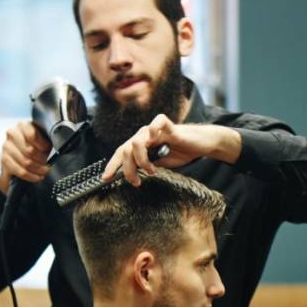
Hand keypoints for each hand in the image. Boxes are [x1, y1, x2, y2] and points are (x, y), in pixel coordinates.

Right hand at [0, 121, 51, 194]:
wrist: (20, 160)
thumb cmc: (36, 148)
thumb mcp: (44, 141)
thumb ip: (47, 140)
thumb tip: (54, 146)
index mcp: (23, 126)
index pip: (32, 135)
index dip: (42, 145)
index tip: (47, 151)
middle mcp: (12, 134)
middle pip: (30, 150)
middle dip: (42, 160)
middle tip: (48, 165)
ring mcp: (6, 147)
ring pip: (26, 162)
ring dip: (38, 169)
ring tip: (44, 172)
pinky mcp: (4, 160)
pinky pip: (21, 171)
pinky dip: (31, 176)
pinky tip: (37, 177)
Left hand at [101, 115, 241, 185]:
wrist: (201, 144)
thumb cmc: (181, 151)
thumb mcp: (160, 164)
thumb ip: (146, 166)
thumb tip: (131, 176)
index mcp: (141, 144)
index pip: (121, 153)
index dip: (112, 165)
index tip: (105, 179)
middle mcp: (144, 135)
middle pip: (125, 149)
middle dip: (127, 169)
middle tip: (136, 182)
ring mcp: (154, 129)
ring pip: (135, 141)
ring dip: (141, 160)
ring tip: (151, 170)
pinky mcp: (168, 125)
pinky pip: (155, 124)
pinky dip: (152, 134)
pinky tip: (157, 146)